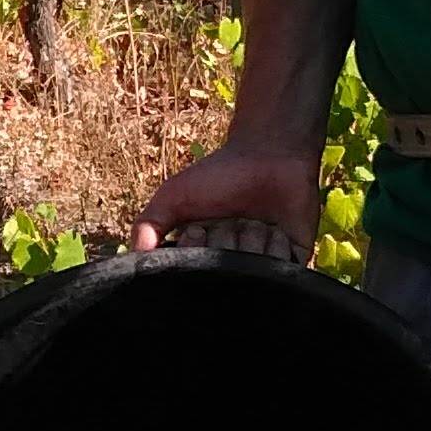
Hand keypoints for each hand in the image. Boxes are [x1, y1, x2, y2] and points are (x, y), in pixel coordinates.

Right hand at [132, 138, 320, 258]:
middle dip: (226, 241)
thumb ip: (148, 226)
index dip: (197, 247)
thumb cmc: (218, 174)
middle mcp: (231, 266)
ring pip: (254, 273)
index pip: (194, 273)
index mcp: (202, 257)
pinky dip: (277, 246)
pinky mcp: (292, 263)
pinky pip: (283, 271)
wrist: (268, 154)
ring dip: (253, 241)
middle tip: (231, 219)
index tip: (200, 225)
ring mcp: (262, 266)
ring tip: (257, 220)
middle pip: (225, 275)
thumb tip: (138, 259)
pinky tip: (276, 227)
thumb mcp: (173, 197)